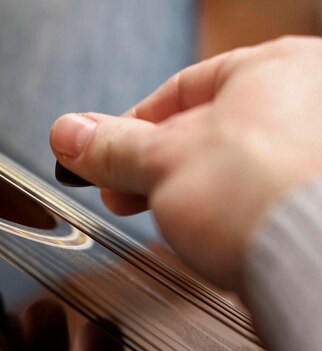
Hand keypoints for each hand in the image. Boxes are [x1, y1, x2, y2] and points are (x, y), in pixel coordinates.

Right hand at [50, 36, 321, 290]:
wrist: (316, 266)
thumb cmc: (263, 195)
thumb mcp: (163, 161)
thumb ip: (112, 146)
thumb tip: (67, 135)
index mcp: (273, 70)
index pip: (179, 91)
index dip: (129, 127)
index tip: (100, 154)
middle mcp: (308, 105)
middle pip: (204, 132)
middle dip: (152, 167)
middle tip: (119, 192)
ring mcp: (315, 158)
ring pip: (230, 168)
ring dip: (183, 192)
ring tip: (156, 217)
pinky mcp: (314, 205)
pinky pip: (256, 199)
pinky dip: (224, 214)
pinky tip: (205, 234)